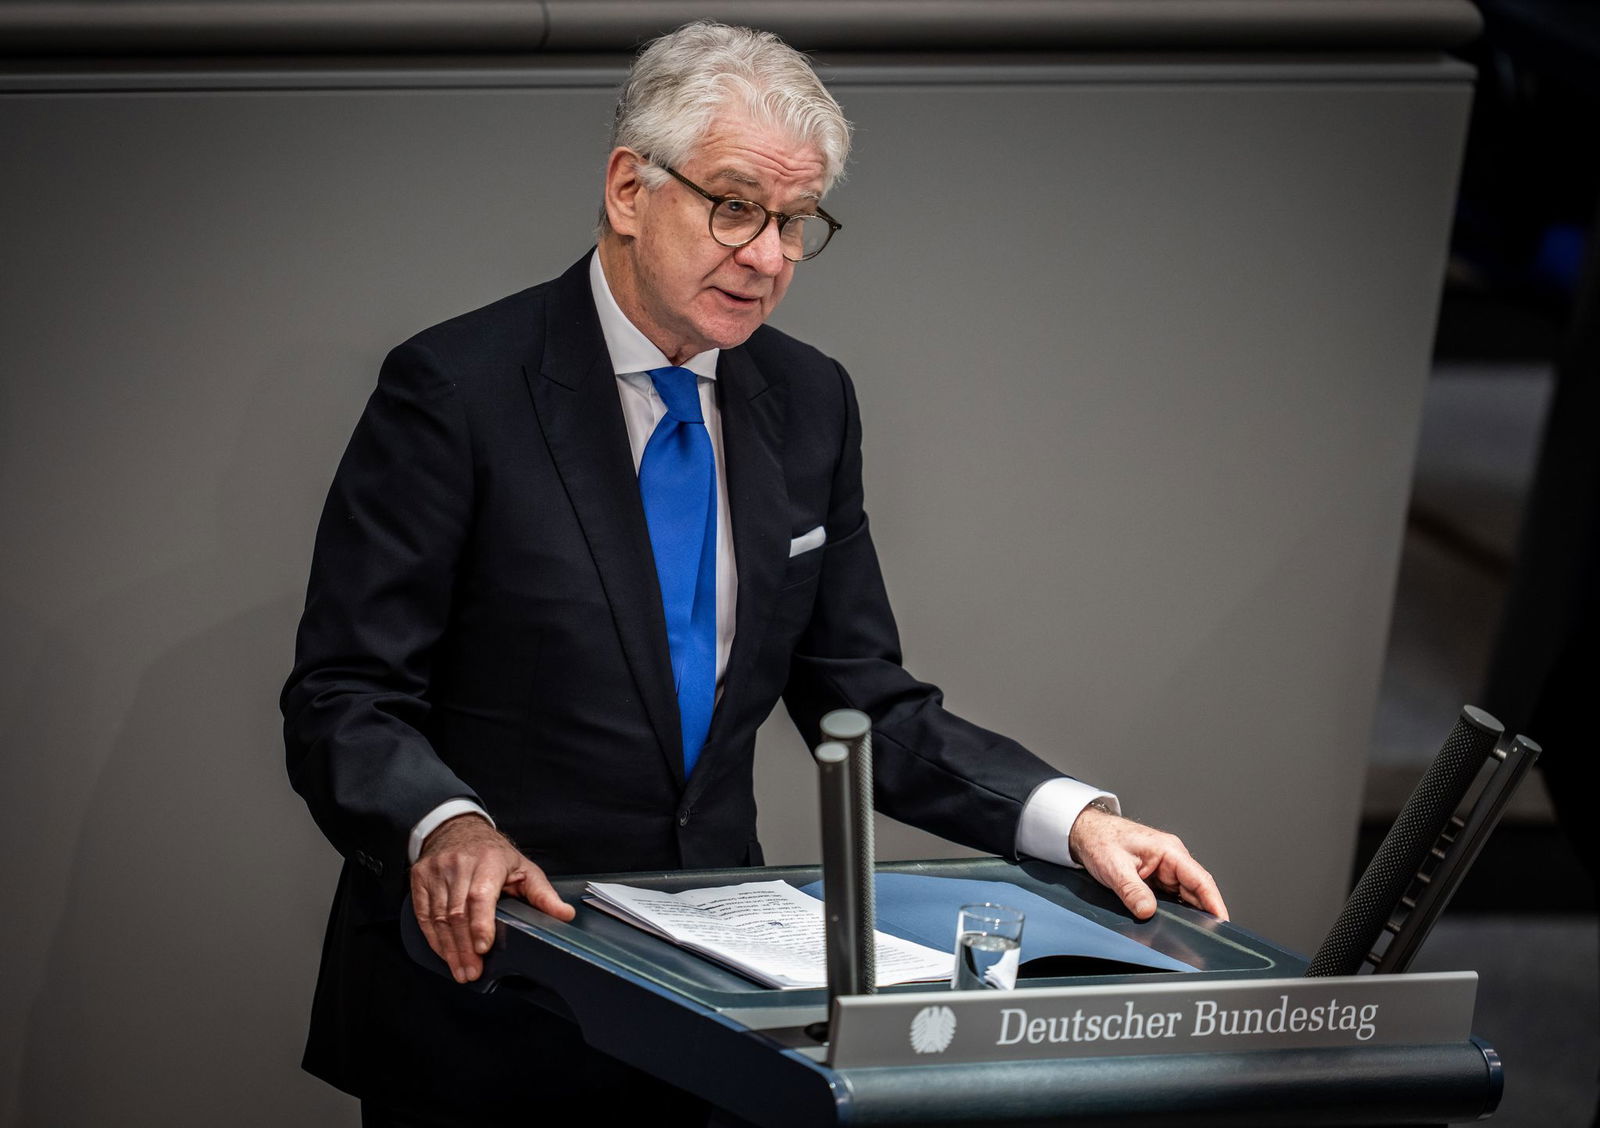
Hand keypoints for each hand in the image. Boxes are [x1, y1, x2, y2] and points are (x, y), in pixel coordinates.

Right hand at [409, 814, 574, 983]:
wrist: (457, 829)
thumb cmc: (494, 854)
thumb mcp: (524, 868)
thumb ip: (543, 894)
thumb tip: (565, 915)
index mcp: (488, 860)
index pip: (480, 896)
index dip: (481, 924)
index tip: (484, 948)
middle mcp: (459, 864)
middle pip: (458, 912)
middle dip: (465, 947)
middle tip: (472, 972)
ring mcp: (436, 871)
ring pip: (439, 917)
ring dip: (449, 948)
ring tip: (461, 971)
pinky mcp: (420, 879)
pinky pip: (424, 915)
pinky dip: (434, 939)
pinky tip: (445, 954)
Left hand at [1068, 805, 1228, 921]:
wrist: (1086, 831)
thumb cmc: (1101, 839)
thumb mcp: (1115, 867)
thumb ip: (1132, 890)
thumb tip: (1147, 912)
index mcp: (1169, 851)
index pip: (1201, 879)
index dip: (1214, 902)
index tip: (1222, 922)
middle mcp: (1171, 859)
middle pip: (1196, 890)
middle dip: (1204, 913)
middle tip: (1207, 937)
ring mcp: (1164, 868)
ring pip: (1185, 895)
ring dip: (1189, 913)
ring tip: (1194, 935)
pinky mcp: (1155, 877)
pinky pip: (1171, 896)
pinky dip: (1175, 909)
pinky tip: (1175, 924)